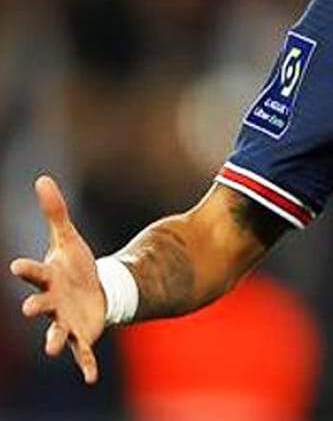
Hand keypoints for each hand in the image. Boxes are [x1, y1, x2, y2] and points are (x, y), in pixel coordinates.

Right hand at [9, 176, 106, 383]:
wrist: (93, 292)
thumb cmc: (74, 266)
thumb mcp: (67, 238)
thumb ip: (55, 212)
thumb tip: (42, 178)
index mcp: (48, 278)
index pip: (34, 272)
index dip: (26, 269)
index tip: (16, 265)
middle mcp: (51, 302)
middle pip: (40, 305)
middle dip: (34, 307)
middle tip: (29, 310)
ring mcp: (64, 321)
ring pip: (55, 332)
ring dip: (52, 340)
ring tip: (50, 348)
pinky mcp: (82, 336)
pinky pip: (83, 353)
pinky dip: (85, 365)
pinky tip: (90, 378)